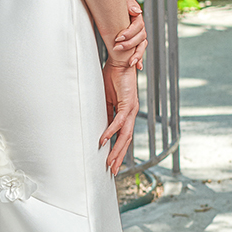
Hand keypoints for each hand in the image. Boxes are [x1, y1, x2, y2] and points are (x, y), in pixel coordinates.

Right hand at [100, 60, 138, 175]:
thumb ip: (105, 113)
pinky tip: (103, 140)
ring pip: (125, 135)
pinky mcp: (127, 103)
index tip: (112, 162)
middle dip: (119, 156)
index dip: (118, 150)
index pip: (123, 136)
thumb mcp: (106, 99)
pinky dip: (111, 132)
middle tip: (113, 170)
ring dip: (117, 149)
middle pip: (126, 140)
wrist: (120, 61)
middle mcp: (131, 114)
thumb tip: (100, 127)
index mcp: (127, 113)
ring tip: (109, 162)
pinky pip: (118, 121)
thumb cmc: (112, 77)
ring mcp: (131, 109)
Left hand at [110, 0, 146, 69]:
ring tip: (130, 63)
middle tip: (116, 48)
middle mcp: (139, 27)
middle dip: (129, 45)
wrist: (109, 3)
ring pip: (142, 46)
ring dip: (137, 55)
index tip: (118, 37)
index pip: (138, 26)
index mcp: (137, 17)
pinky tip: (138, 67)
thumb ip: (129, 3)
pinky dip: (139, 59)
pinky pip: (139, 51)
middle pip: (140, 38)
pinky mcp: (133, 42)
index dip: (129, 33)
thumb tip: (137, 12)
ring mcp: (137, 35)